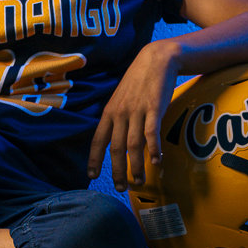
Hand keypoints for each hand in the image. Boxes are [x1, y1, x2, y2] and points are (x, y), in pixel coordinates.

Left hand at [88, 40, 181, 191]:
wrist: (156, 59)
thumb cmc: (139, 81)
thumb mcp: (121, 98)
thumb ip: (117, 118)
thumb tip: (115, 140)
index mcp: (109, 112)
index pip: (97, 140)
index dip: (94, 159)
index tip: (91, 176)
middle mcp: (120, 113)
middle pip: (115, 148)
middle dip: (117, 171)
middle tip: (120, 188)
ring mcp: (137, 110)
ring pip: (133, 144)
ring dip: (136, 166)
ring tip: (139, 182)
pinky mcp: (154, 107)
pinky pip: (152, 132)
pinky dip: (153, 149)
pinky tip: (156, 161)